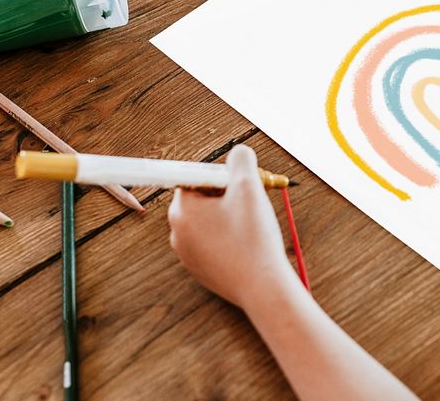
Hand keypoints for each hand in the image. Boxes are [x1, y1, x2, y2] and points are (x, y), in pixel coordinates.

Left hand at [168, 145, 295, 308]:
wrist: (262, 287)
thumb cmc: (253, 237)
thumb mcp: (249, 187)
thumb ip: (241, 160)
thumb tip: (237, 152)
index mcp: (182, 209)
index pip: (195, 177)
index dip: (221, 178)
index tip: (239, 186)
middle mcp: (178, 232)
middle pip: (201, 199)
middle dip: (225, 196)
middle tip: (249, 203)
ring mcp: (187, 254)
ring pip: (209, 222)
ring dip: (229, 217)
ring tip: (251, 226)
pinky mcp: (201, 270)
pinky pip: (213, 244)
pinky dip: (229, 239)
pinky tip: (248, 244)